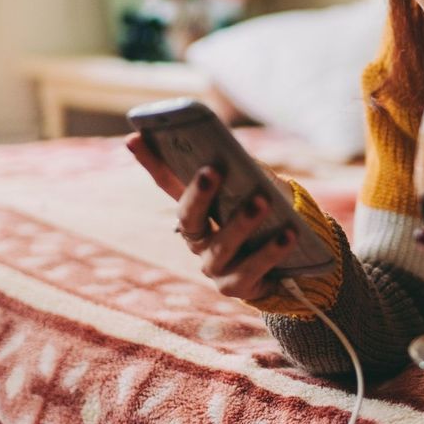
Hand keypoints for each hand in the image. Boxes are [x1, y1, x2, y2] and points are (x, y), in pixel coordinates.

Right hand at [125, 132, 297, 299]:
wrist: (285, 267)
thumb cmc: (266, 218)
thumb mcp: (252, 189)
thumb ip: (240, 171)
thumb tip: (231, 149)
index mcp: (195, 211)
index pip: (167, 183)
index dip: (150, 161)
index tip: (135, 137)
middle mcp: (196, 240)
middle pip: (189, 217)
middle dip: (199, 194)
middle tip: (213, 169)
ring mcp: (213, 266)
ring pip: (222, 244)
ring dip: (241, 222)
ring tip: (262, 201)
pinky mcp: (236, 286)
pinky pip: (252, 269)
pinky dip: (271, 251)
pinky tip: (288, 234)